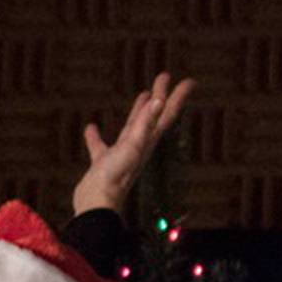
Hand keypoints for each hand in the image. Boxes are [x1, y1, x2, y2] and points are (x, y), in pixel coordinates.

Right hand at [73, 71, 195, 215]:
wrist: (96, 205)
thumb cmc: (115, 177)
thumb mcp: (131, 147)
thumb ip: (144, 124)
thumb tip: (158, 100)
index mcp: (147, 140)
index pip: (166, 114)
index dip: (177, 96)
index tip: (189, 80)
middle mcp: (138, 145)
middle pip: (154, 116)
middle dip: (161, 96)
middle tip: (165, 76)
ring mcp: (120, 154)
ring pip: (132, 127)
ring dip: (138, 111)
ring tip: (143, 95)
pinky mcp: (103, 163)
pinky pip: (101, 145)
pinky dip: (96, 135)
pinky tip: (91, 127)